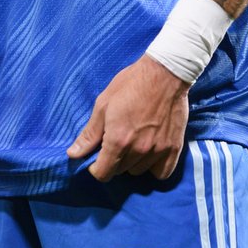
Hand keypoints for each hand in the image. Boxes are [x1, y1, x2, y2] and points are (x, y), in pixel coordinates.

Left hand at [67, 55, 188, 180]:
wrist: (164, 73)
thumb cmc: (130, 84)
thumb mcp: (103, 104)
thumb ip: (89, 134)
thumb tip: (73, 154)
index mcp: (118, 140)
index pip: (102, 174)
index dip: (95, 168)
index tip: (97, 156)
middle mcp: (138, 150)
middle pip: (119, 171)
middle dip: (113, 160)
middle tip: (116, 140)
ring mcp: (158, 151)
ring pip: (138, 171)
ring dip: (132, 162)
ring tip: (133, 141)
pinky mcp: (174, 148)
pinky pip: (161, 172)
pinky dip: (154, 167)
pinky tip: (149, 152)